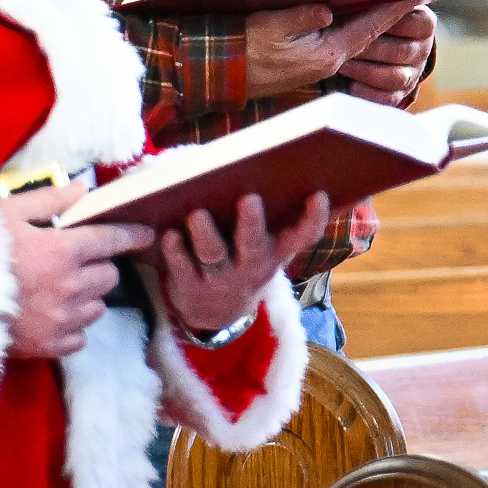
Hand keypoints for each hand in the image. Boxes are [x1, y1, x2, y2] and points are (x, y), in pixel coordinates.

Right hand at [0, 186, 156, 361]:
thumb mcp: (7, 212)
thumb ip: (51, 200)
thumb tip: (84, 190)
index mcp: (62, 250)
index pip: (112, 240)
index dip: (132, 235)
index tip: (145, 234)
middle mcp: (70, 286)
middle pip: (109, 276)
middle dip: (99, 266)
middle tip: (74, 262)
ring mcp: (61, 319)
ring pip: (98, 307)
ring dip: (86, 297)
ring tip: (59, 290)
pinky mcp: (49, 345)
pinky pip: (80, 337)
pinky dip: (72, 327)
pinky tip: (51, 315)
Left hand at [157, 190, 331, 339]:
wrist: (215, 313)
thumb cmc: (242, 262)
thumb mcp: (266, 251)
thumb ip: (274, 222)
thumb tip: (282, 174)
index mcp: (275, 253)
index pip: (302, 237)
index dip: (313, 219)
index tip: (318, 195)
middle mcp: (250, 266)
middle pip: (253, 245)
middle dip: (251, 223)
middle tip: (249, 199)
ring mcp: (220, 278)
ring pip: (213, 256)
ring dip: (206, 234)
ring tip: (197, 215)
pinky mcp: (190, 285)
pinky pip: (181, 266)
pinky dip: (174, 250)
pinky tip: (168, 234)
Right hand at [244, 0, 433, 98]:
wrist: (227, 73)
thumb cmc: (247, 48)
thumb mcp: (272, 26)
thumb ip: (302, 18)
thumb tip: (327, 11)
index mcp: (327, 54)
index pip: (369, 28)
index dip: (392, 11)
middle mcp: (330, 62)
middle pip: (367, 34)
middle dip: (388, 15)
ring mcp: (321, 65)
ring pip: (354, 39)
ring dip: (371, 21)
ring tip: (390, 0)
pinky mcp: (310, 64)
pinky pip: (339, 43)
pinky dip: (351, 28)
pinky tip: (355, 15)